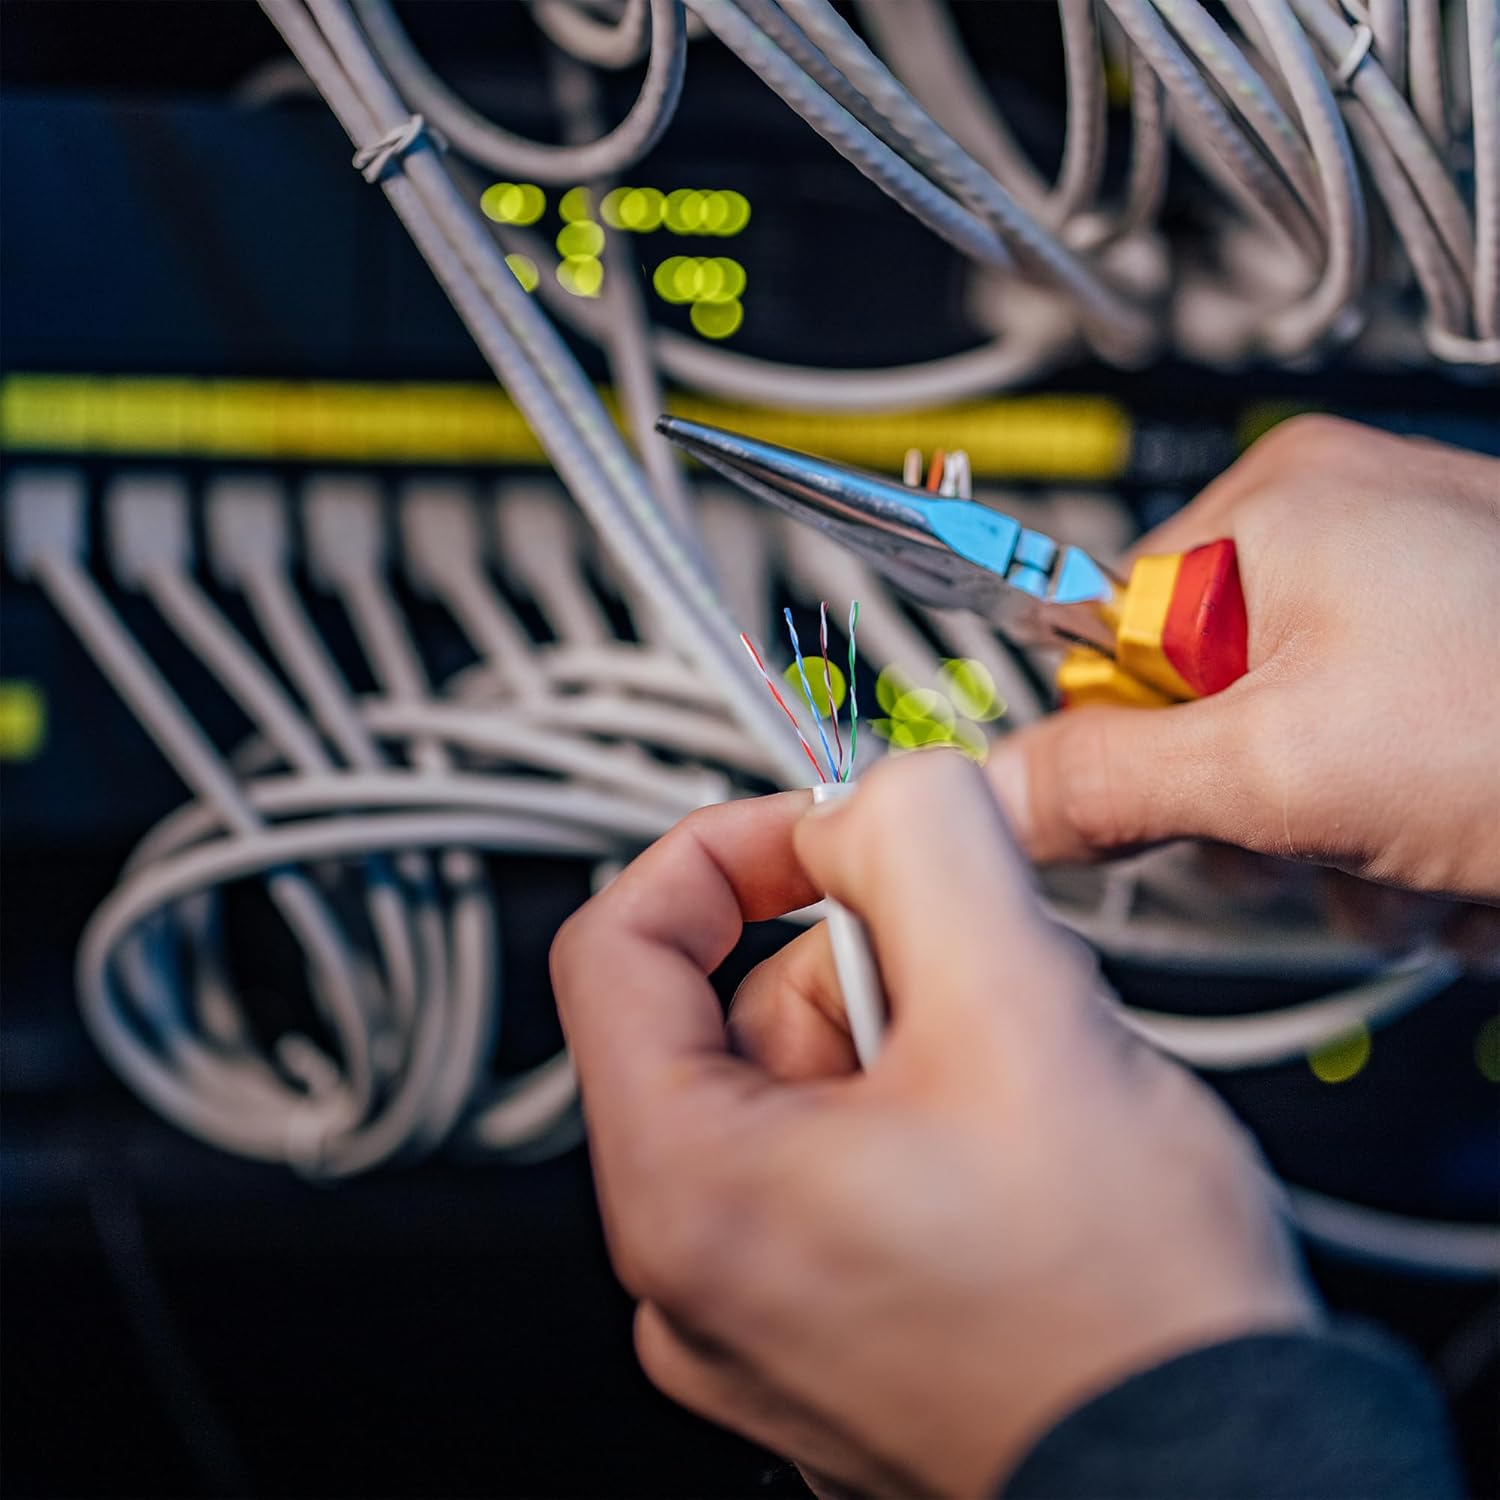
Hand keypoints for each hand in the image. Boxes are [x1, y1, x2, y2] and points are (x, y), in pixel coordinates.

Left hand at [550, 752, 1313, 1497]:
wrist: (1234, 1476)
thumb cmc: (1128, 1316)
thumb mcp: (1023, 1007)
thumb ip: (926, 844)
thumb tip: (868, 797)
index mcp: (688, 1194)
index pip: (614, 947)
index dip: (718, 853)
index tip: (818, 832)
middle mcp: (698, 1273)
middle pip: (733, 1015)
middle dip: (868, 958)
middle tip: (987, 988)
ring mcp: (763, 1312)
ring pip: (805, 1082)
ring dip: (919, 1036)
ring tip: (1028, 1089)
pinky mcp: (833, 1328)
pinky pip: (843, 1157)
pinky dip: (927, 1111)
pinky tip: (1023, 1152)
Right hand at [985, 417, 1499, 901]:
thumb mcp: (1287, 769)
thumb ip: (1111, 783)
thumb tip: (993, 794)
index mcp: (1276, 500)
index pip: (1107, 643)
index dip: (1135, 752)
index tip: (1192, 815)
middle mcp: (1340, 523)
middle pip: (1198, 710)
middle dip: (1254, 819)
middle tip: (1322, 845)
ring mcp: (1412, 587)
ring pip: (1289, 753)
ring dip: (1337, 849)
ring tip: (1413, 861)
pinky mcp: (1462, 648)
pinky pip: (1368, 757)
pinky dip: (1400, 828)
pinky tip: (1452, 853)